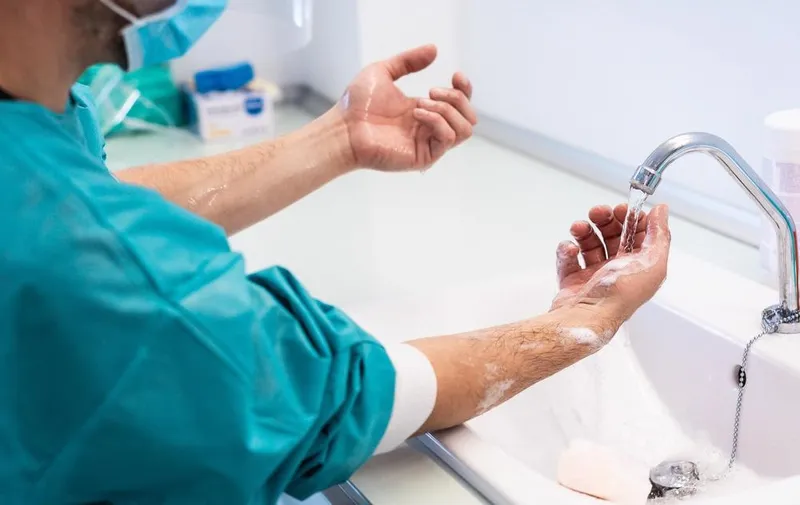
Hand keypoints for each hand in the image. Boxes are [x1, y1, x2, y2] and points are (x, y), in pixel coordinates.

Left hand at [340, 44, 476, 171]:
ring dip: (447, 110)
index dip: (465, 89)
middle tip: (430, 91)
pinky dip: (438, 121)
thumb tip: (433, 49)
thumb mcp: (384, 71)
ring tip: (421, 103)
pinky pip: (448, 139)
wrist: (344, 127)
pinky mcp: (424, 157)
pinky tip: (417, 113)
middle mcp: (429, 129)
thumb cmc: (357, 104)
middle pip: (469, 117)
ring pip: (464, 129)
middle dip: (457, 98)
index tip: (456, 75)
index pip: (460, 105)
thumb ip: (408, 61)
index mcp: (424, 111)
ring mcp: (428, 144)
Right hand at [551, 204, 670, 324]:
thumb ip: (660, 234)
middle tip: (597, 212)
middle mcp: (618, 270)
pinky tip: (570, 249)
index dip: (631, 218)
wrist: (587, 316)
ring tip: (578, 228)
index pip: (638, 234)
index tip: (622, 208)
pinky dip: (567, 250)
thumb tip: (662, 210)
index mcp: (640, 266)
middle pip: (612, 236)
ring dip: (583, 231)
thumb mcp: (652, 262)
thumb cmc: (620, 294)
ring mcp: (594, 276)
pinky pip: (569, 258)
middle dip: (605, 220)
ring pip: (589, 243)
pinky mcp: (573, 281)